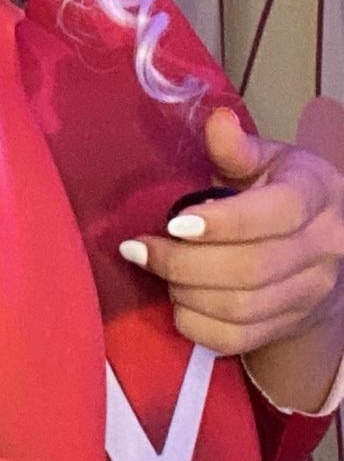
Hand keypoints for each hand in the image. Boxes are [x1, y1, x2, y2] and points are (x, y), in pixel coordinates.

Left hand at [119, 107, 343, 354]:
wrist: (315, 250)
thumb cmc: (274, 190)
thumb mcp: (263, 158)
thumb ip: (236, 147)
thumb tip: (218, 121)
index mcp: (316, 194)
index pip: (277, 213)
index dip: (223, 222)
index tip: (174, 222)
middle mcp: (322, 249)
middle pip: (252, 268)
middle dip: (183, 262)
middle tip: (137, 247)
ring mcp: (309, 295)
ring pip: (241, 308)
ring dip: (184, 290)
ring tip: (152, 266)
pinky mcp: (287, 327)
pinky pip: (235, 339)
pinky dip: (195, 322)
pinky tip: (173, 297)